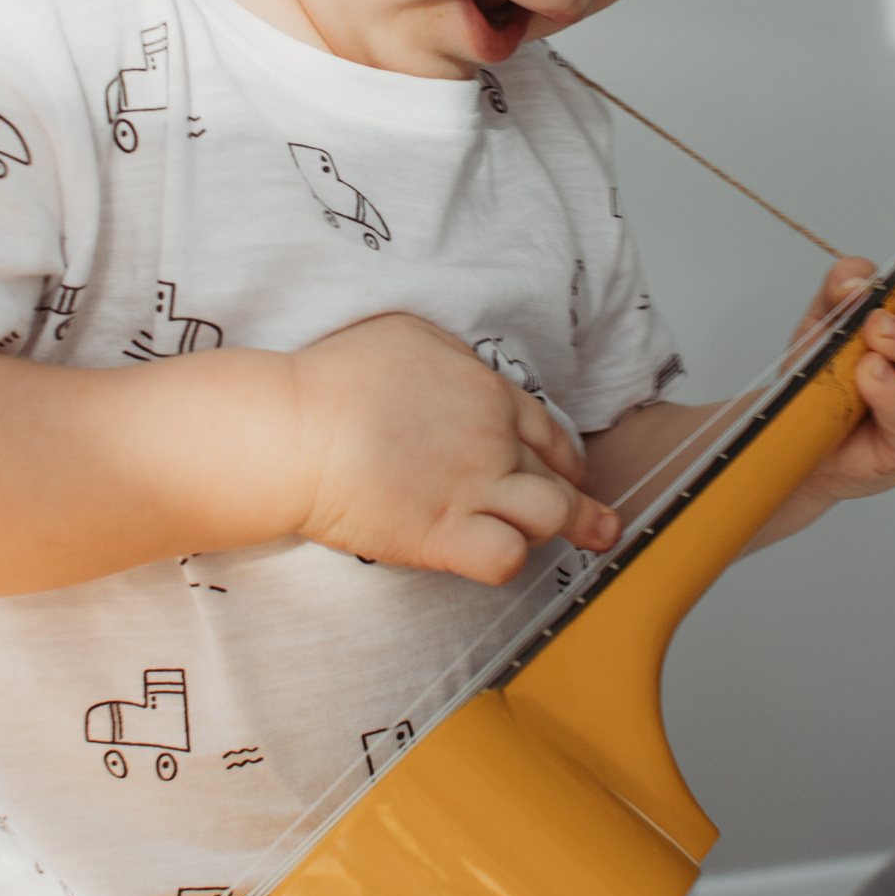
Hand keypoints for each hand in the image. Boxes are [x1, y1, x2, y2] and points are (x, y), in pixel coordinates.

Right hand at [284, 314, 620, 586]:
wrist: (296, 427)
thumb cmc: (335, 377)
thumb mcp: (405, 335)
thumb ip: (451, 358)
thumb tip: (467, 372)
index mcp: (485, 393)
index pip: (546, 431)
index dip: (566, 458)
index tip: (572, 474)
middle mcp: (491, 441)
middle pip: (557, 478)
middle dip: (582, 506)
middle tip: (598, 526)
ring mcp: (471, 489)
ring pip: (550, 517)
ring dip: (551, 531)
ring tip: (547, 543)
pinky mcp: (442, 535)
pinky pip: (506, 558)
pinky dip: (506, 560)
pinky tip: (490, 554)